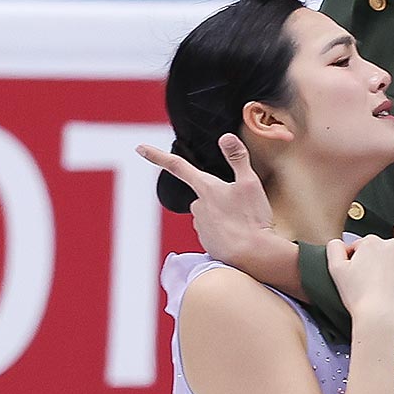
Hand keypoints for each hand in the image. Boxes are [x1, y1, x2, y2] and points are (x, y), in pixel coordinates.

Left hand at [137, 135, 274, 266]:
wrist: (253, 256)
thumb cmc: (252, 218)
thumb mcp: (250, 182)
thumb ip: (238, 158)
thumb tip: (225, 137)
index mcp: (206, 188)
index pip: (177, 166)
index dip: (157, 155)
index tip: (140, 148)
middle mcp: (197, 207)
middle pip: (204, 195)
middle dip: (220, 197)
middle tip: (243, 206)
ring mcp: (200, 227)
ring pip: (210, 214)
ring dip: (224, 216)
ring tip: (244, 222)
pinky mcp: (206, 244)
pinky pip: (214, 232)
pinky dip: (226, 232)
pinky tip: (240, 236)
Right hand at [326, 235, 393, 324]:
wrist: (379, 317)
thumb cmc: (358, 296)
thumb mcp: (335, 269)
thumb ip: (334, 248)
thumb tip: (340, 242)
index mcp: (370, 242)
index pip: (362, 246)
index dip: (358, 261)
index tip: (359, 275)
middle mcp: (390, 244)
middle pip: (381, 249)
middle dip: (376, 261)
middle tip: (371, 281)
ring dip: (393, 264)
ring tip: (385, 284)